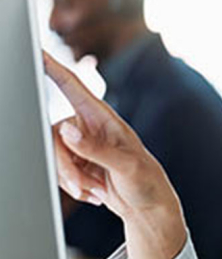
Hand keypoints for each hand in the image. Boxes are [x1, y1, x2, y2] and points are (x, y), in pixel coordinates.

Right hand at [45, 51, 185, 258]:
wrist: (147, 206)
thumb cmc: (146, 181)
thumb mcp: (126, 165)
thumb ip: (95, 148)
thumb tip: (68, 132)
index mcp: (104, 118)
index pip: (74, 87)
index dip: (54, 69)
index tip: (37, 52)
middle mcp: (89, 127)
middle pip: (54, 135)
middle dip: (63, 165)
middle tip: (84, 186)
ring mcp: (81, 145)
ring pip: (53, 156)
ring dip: (71, 180)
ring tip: (97, 190)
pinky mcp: (76, 163)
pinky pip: (58, 171)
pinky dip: (73, 186)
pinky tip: (96, 192)